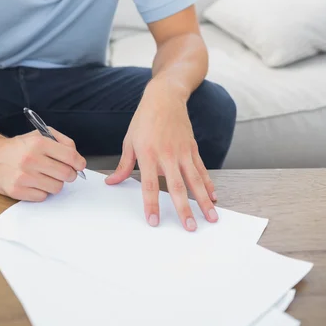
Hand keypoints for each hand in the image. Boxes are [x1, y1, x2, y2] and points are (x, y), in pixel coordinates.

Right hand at [0, 128, 85, 200]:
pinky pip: (43, 197)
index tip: (80, 165)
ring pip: (56, 187)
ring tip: (46, 176)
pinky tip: (35, 183)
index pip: (70, 156)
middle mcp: (31, 159)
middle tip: (65, 173)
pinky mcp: (17, 190)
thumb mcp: (41, 134)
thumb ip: (62, 142)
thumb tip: (77, 158)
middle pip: (66, 174)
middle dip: (70, 174)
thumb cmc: (20, 146)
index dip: (79, 163)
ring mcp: (23, 176)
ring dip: (55, 183)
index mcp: (39, 143)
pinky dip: (42, 191)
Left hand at [105, 82, 217, 230]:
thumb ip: (123, 165)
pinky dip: (208, 184)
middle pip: (177, 186)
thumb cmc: (144, 119)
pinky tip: (214, 197)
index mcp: (148, 154)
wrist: (164, 97)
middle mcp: (167, 155)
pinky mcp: (192, 148)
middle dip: (184, 209)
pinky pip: (201, 169)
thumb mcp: (130, 140)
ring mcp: (182, 152)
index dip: (151, 205)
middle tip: (190, 228)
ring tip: (211, 218)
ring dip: (203, 200)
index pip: (148, 185)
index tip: (154, 222)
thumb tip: (112, 182)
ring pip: (195, 180)